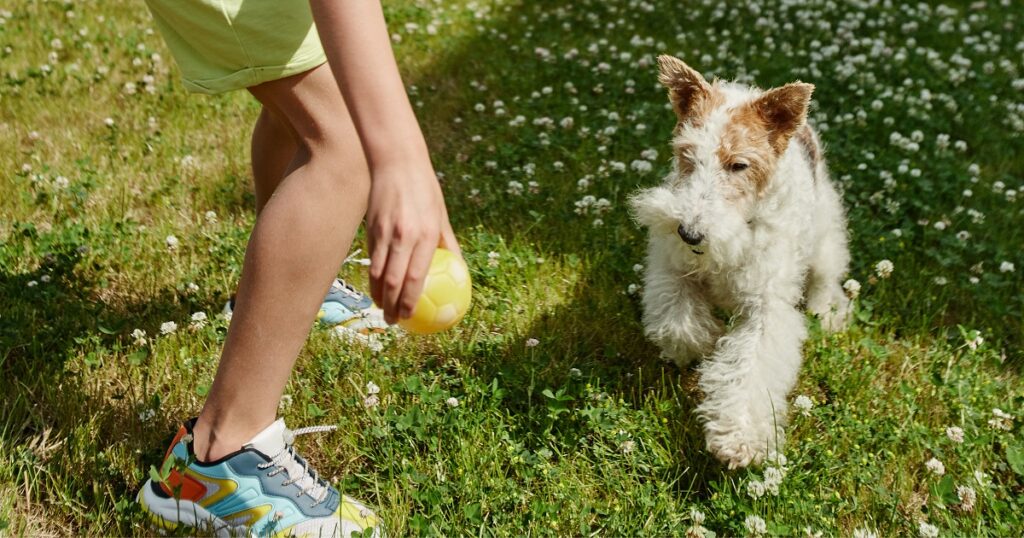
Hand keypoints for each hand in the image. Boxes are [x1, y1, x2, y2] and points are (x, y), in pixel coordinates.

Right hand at [366, 159, 459, 323]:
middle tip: (393, 321)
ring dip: (377, 294)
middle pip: (394, 280)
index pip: (415, 277)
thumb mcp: (442, 215)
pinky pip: (370, 258)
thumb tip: (457, 267)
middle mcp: (405, 236)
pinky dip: (371, 276)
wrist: (397, 162)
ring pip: (377, 272)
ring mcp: (385, 232)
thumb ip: (448, 242)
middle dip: (391, 305)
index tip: (410, 316)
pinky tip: (374, 285)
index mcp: (426, 235)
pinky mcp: (371, 227)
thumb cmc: (425, 189)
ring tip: (380, 309)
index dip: (410, 301)